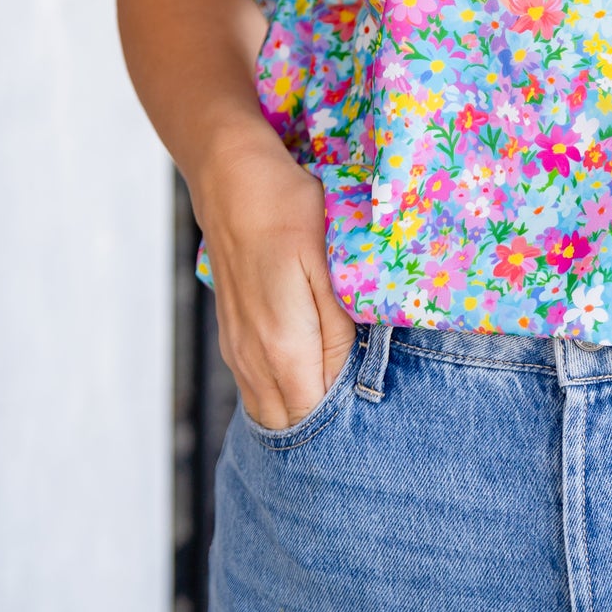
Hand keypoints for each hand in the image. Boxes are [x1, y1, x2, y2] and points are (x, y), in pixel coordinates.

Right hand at [192, 126, 358, 429]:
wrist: (232, 181)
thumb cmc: (289, 212)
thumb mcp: (328, 264)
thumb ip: (339, 328)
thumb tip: (350, 378)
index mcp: (282, 346)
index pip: (316, 416)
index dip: (346, 426)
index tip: (378, 420)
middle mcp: (254, 359)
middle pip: (290, 425)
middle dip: (325, 430)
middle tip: (368, 418)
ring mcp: (239, 350)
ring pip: (270, 411)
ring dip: (304, 414)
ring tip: (345, 404)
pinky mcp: (234, 337)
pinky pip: (258, 389)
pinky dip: (285, 397)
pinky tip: (313, 378)